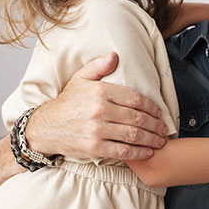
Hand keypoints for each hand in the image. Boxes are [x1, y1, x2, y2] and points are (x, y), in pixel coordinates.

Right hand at [26, 52, 167, 159]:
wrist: (44, 128)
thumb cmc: (67, 102)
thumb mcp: (80, 79)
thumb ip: (98, 66)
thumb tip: (114, 56)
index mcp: (100, 91)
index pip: (135, 98)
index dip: (151, 106)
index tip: (159, 112)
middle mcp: (100, 110)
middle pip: (137, 118)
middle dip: (155, 125)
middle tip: (164, 129)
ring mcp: (97, 130)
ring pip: (133, 135)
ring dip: (151, 139)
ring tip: (160, 141)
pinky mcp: (94, 147)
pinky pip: (122, 150)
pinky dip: (139, 152)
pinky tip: (148, 152)